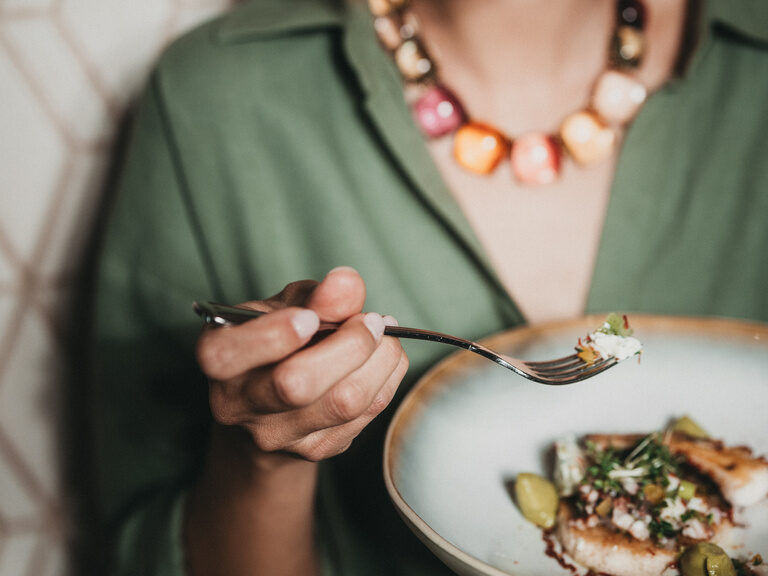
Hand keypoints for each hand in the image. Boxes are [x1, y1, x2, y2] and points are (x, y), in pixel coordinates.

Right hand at [195, 267, 407, 462]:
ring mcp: (278, 434)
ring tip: (384, 333)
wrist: (272, 405)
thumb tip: (348, 283)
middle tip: (372, 320)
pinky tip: (383, 357)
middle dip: (348, 345)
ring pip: (343, 403)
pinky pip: (368, 412)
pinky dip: (387, 376)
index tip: (310, 317)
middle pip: (296, 386)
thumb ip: (316, 295)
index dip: (276, 334)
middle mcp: (238, 404)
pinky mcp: (317, 449)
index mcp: (217, 357)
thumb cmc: (278, 340)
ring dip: (380, 360)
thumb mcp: (286, 306)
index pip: (231, 354)